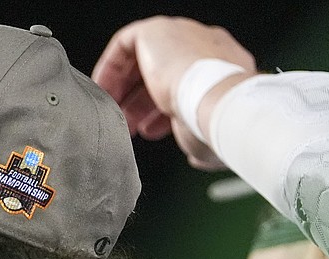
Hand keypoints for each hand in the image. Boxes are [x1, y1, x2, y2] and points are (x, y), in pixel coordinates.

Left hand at [91, 16, 254, 167]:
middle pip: (164, 72)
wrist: (215, 100)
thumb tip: (196, 157)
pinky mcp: (156, 31)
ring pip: (144, 60)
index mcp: (223, 65)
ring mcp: (180, 35)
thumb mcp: (209, 136)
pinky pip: (125, 44)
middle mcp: (202, 46)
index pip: (186, 85)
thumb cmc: (217, 120)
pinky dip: (111, 68)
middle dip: (142, 105)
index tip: (150, 130)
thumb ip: (200, 142)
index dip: (163, 111)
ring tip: (117, 119)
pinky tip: (106, 94)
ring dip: (126, 92)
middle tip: (130, 126)